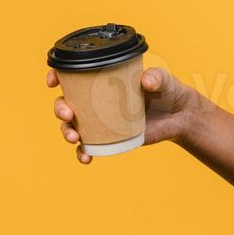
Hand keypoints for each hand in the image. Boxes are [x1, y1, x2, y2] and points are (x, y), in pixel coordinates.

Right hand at [46, 65, 201, 164]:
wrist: (180, 115)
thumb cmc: (168, 90)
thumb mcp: (163, 79)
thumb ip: (156, 77)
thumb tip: (146, 82)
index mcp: (103, 80)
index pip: (74, 76)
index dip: (58, 76)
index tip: (53, 81)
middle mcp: (97, 100)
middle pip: (67, 103)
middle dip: (59, 108)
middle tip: (68, 114)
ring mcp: (101, 120)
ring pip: (73, 126)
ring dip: (67, 132)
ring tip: (75, 138)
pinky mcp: (109, 138)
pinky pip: (89, 147)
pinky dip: (83, 153)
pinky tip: (86, 157)